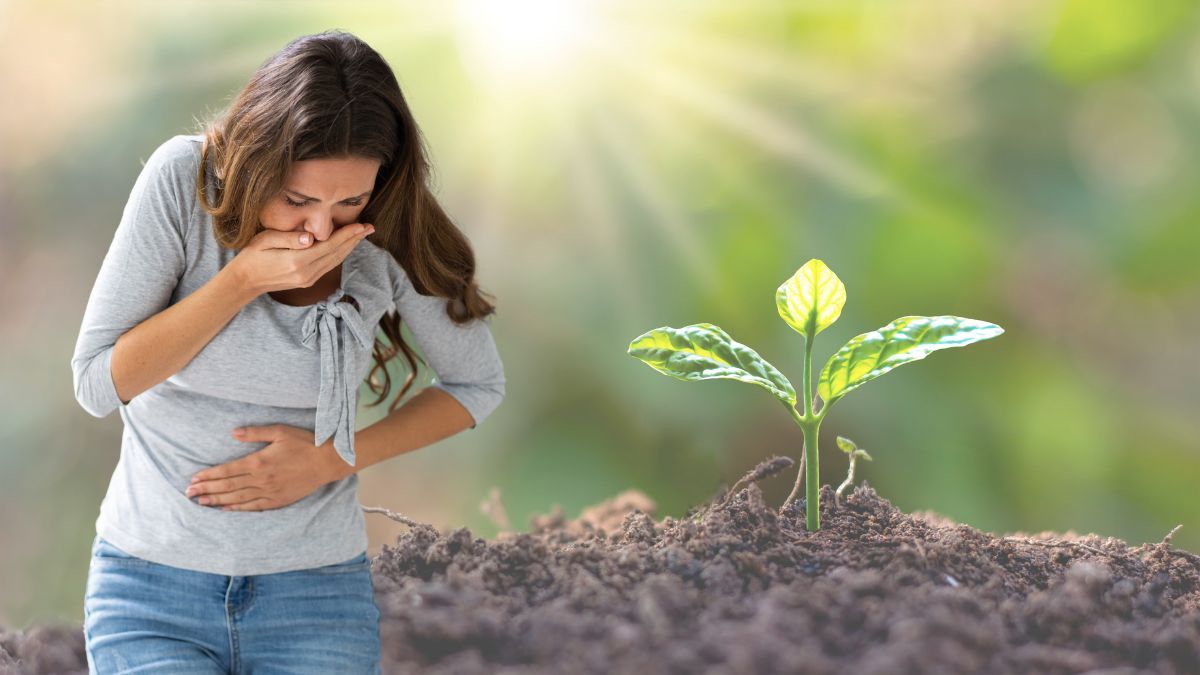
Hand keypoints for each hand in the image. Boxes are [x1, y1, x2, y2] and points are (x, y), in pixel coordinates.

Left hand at [185, 424, 344, 510]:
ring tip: (201, 502)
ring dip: (217, 500)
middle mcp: (261, 479)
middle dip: (206, 489)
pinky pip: (253, 507)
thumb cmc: (305, 444)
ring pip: (237, 499)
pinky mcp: (278, 500)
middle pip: (227, 486)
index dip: (209, 475)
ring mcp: (269, 492)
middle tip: (189, 493)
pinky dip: (237, 509)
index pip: (227, 470)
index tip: (194, 478)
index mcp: (259, 462)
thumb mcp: (280, 431)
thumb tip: (233, 433)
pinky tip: (225, 509)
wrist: (327, 462)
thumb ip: (255, 433)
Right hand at [229, 223, 374, 295]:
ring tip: (362, 235)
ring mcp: (308, 279)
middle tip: (370, 227)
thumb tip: (310, 237)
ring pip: (335, 261)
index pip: (329, 245)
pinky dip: (340, 255)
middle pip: (337, 254)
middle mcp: (306, 272)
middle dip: (355, 240)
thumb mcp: (265, 240)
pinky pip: (329, 266)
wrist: (244, 281)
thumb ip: (289, 238)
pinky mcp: (308, 281)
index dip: (347, 234)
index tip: (362, 225)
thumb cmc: (252, 256)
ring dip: (350, 247)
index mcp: (297, 261)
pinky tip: (346, 246)